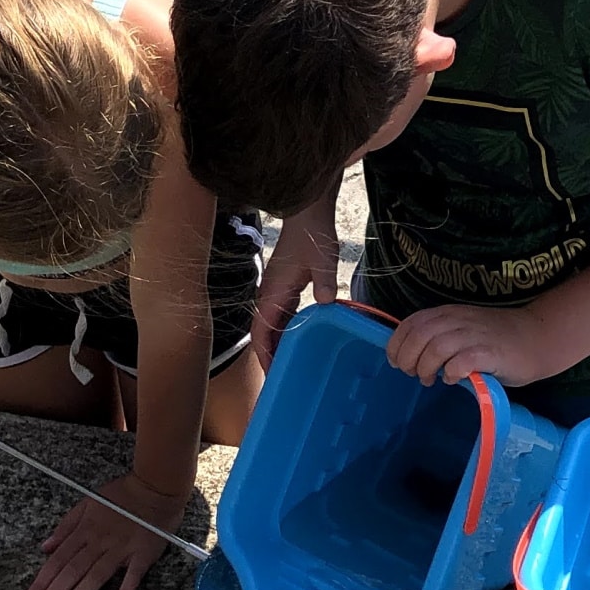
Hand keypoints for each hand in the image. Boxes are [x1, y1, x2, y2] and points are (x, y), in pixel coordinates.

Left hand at [21, 474, 189, 589]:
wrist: (155, 487)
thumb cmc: (121, 494)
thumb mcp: (87, 502)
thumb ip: (66, 526)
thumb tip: (45, 547)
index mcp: (85, 529)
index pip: (57, 560)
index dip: (41, 581)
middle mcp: (99, 541)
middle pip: (71, 571)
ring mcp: (121, 549)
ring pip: (94, 576)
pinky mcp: (142, 555)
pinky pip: (133, 576)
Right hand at [252, 212, 339, 366]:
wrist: (307, 211)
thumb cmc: (312, 233)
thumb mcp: (322, 260)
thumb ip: (325, 282)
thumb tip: (328, 301)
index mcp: (273, 292)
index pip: (261, 331)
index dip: (264, 354)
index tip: (271, 374)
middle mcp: (269, 294)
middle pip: (263, 332)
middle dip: (268, 355)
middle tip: (280, 378)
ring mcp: (275, 290)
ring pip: (270, 324)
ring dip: (276, 344)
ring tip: (287, 364)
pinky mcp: (284, 285)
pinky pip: (280, 314)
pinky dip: (284, 330)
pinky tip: (296, 340)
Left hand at [387, 304, 552, 389]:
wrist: (538, 337)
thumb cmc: (497, 339)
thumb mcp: (463, 329)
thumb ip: (439, 336)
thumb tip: (410, 356)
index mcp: (449, 313)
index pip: (412, 323)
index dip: (397, 343)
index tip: (395, 361)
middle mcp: (459, 320)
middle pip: (420, 335)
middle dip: (408, 357)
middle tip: (411, 373)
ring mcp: (475, 334)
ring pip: (437, 346)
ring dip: (426, 366)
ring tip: (429, 379)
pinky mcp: (491, 352)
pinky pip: (463, 360)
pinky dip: (451, 371)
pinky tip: (452, 379)